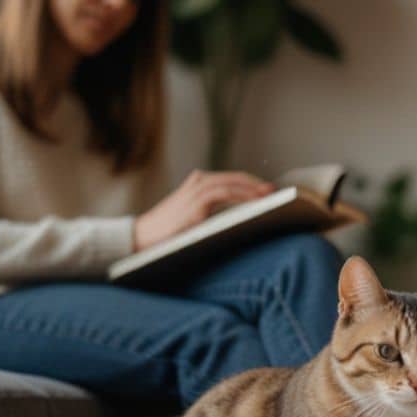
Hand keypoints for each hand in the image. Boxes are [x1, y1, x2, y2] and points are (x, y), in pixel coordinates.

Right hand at [133, 169, 274, 250]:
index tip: (267, 191)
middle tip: (275, 191)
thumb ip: (210, 212)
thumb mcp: (191, 218)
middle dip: (257, 184)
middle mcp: (198, 181)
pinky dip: (243, 196)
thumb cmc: (167, 233)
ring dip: (254, 190)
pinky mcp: (197, 202)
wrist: (142, 238)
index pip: (230, 179)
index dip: (250, 183)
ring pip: (233, 183)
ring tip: (270, 197)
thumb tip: (240, 219)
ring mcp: (197, 190)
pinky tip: (256, 203)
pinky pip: (226, 194)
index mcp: (197, 183)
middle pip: (235, 178)